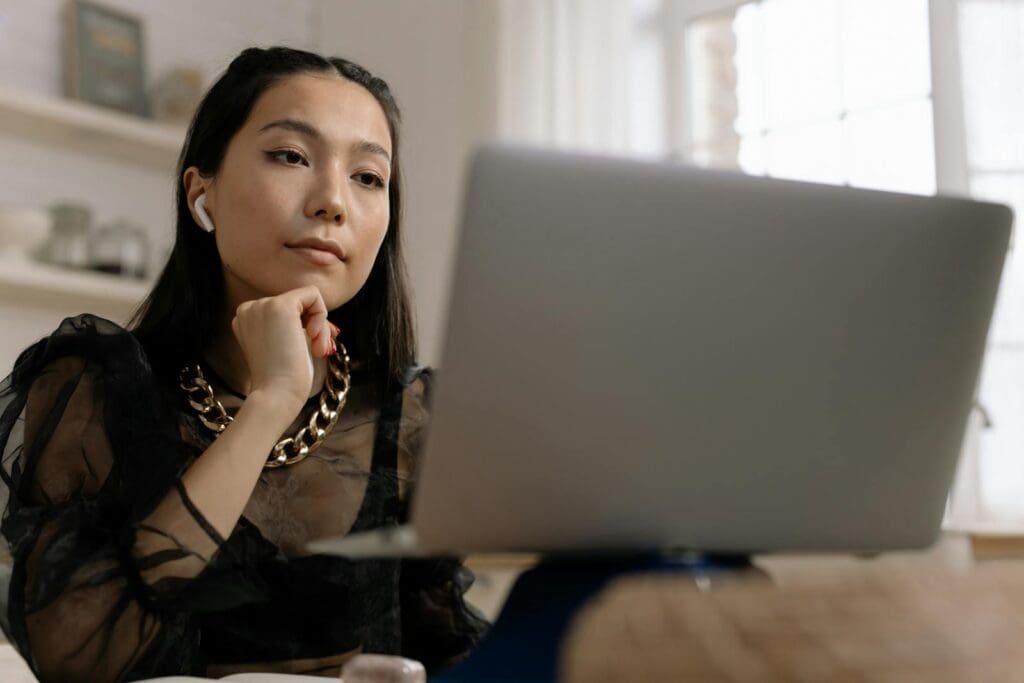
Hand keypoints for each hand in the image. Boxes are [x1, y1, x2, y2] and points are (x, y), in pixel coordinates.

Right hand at [230, 285, 338, 408]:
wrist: (276, 394)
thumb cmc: (283, 380)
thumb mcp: (285, 347)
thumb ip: (293, 327)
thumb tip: (319, 317)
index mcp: (246, 320)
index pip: (286, 311)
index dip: (305, 327)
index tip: (313, 348)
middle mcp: (249, 308)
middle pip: (297, 303)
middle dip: (315, 326)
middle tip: (318, 351)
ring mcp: (262, 305)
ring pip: (306, 299)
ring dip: (320, 326)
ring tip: (318, 350)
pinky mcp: (281, 305)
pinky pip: (313, 294)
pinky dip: (322, 315)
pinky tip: (315, 337)